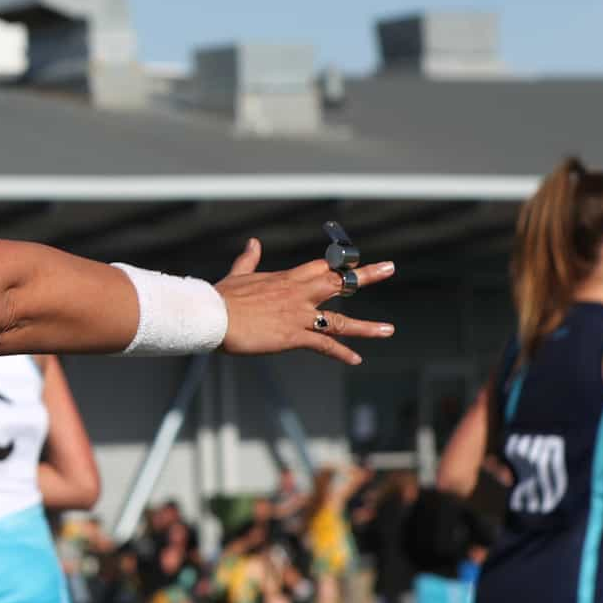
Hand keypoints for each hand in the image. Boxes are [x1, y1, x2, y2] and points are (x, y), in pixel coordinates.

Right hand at [215, 240, 396, 365]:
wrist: (212, 316)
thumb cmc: (220, 297)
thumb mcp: (238, 275)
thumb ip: (249, 259)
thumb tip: (253, 242)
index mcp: (286, 279)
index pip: (320, 266)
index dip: (339, 263)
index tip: (354, 260)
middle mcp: (298, 294)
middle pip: (339, 281)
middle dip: (366, 275)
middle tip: (389, 267)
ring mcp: (298, 315)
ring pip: (339, 320)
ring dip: (366, 326)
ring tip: (388, 330)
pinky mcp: (293, 336)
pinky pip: (323, 345)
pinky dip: (341, 353)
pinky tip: (356, 359)